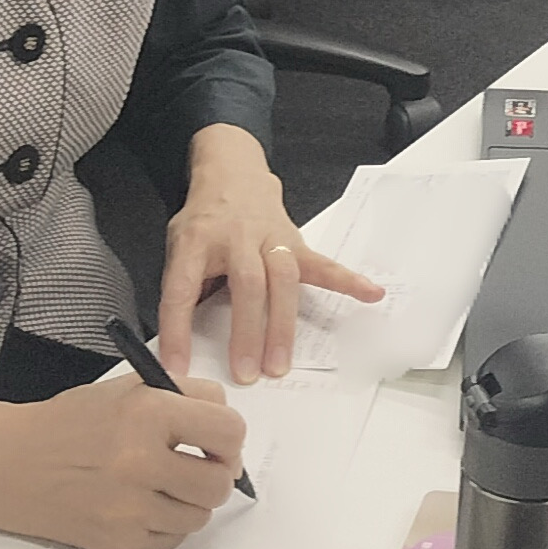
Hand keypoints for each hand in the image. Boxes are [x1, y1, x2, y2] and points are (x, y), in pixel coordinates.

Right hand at [0, 376, 253, 548]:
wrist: (13, 464)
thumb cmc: (72, 423)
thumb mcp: (132, 387)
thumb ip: (189, 396)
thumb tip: (231, 430)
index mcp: (147, 414)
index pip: (229, 432)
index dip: (230, 437)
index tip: (220, 440)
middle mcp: (139, 463)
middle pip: (219, 482)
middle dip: (217, 473)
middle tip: (200, 465)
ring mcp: (128, 509)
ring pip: (200, 517)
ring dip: (191, 501)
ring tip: (166, 483)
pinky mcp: (119, 543)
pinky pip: (172, 540)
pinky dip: (166, 524)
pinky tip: (143, 503)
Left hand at [162, 127, 380, 385]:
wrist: (233, 174)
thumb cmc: (204, 223)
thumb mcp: (178, 248)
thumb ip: (183, 289)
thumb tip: (183, 346)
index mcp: (197, 241)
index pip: (183, 289)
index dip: (177, 330)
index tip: (176, 369)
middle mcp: (237, 238)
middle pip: (247, 284)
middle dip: (247, 331)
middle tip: (246, 374)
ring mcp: (271, 238)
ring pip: (282, 279)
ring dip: (282, 325)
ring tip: (281, 364)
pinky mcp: (296, 242)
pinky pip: (322, 264)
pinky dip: (347, 281)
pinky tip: (371, 295)